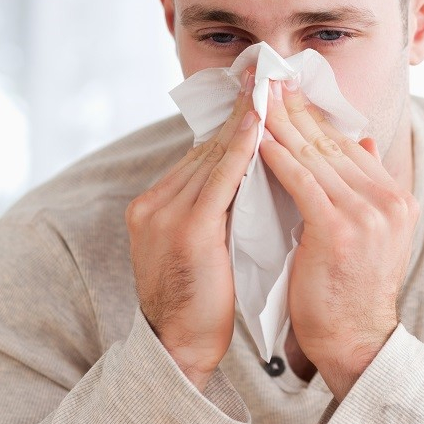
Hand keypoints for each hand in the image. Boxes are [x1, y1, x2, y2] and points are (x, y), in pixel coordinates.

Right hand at [125, 70, 257, 389]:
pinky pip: (220, 178)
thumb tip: (250, 178)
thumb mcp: (205, 246)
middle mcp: (155, 201)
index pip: (202, 156)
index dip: (232, 125)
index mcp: (157, 204)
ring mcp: (165, 213)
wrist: (179, 348)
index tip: (256, 95)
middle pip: (206, 147)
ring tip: (268, 87)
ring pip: (213, 155)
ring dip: (244, 120)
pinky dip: (241, 148)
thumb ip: (216, 209)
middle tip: (265, 75)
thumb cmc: (202, 301)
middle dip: (239, 112)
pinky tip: (259, 123)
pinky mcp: (186, 229)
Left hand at [259, 78, 418, 399]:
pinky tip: (257, 139)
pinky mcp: (339, 228)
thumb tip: (363, 141)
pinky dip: (278, 157)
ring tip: (257, 99)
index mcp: (395, 197)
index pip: (348, 145)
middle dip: (296, 109)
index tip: (289, 93)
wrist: (356, 341)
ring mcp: (367, 213)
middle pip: (332, 143)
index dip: (316, 116)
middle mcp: (387, 199)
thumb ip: (367, 186)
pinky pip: (301, 181)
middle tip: (269, 79)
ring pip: (315, 155)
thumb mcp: (373, 234)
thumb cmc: (352, 290)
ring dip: (282, 124)